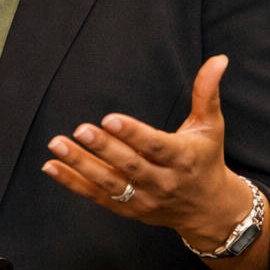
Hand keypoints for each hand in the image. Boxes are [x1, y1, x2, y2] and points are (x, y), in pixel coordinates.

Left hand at [42, 56, 269, 269]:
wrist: (209, 210)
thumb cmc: (206, 159)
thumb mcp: (211, 126)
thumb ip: (207, 92)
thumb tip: (218, 59)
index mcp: (182, 158)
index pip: (155, 146)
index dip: (133, 134)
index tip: (110, 119)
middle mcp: (163, 182)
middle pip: (129, 166)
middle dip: (103, 149)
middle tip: (79, 130)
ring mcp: (144, 199)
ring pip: (109, 184)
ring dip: (80, 165)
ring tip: (56, 145)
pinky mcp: (128, 210)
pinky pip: (97, 197)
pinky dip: (72, 183)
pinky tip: (51, 167)